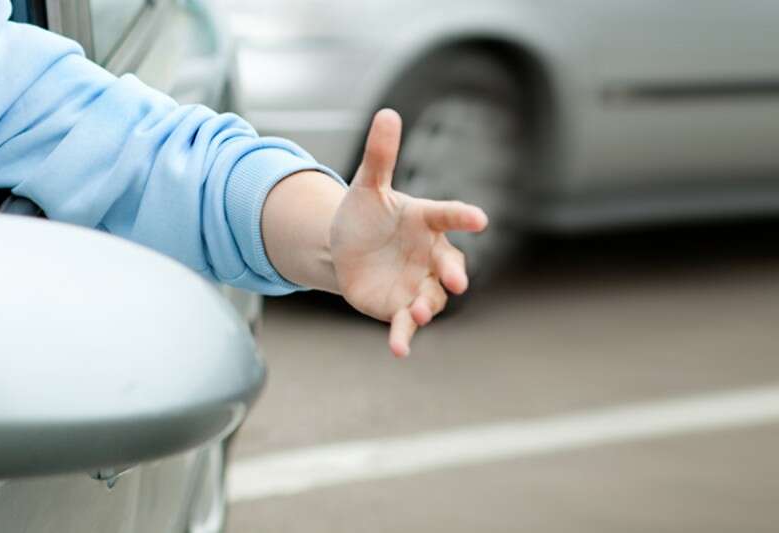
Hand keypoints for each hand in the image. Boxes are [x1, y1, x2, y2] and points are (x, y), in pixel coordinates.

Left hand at [331, 109, 487, 357]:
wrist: (345, 250)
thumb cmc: (364, 214)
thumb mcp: (367, 185)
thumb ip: (380, 155)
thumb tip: (388, 112)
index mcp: (425, 221)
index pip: (448, 215)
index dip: (463, 217)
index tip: (480, 219)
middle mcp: (429, 255)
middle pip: (449, 264)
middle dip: (453, 273)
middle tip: (455, 281)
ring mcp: (418, 284)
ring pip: (431, 298)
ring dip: (426, 306)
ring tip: (416, 312)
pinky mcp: (400, 308)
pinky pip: (406, 324)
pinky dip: (404, 337)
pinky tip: (398, 350)